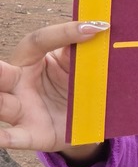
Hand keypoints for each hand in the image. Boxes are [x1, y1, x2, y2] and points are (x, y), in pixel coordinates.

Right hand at [0, 21, 108, 154]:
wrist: (84, 118)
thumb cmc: (74, 82)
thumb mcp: (78, 65)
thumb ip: (82, 51)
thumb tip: (99, 28)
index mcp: (30, 59)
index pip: (39, 41)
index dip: (64, 32)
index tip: (95, 28)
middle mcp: (18, 82)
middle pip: (1, 73)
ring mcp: (21, 109)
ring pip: (2, 104)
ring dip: (0, 102)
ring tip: (1, 99)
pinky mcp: (30, 133)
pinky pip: (13, 137)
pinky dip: (4, 137)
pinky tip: (0, 137)